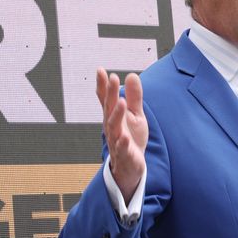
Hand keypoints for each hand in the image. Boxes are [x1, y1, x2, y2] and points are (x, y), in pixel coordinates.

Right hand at [96, 68, 147, 200]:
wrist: (131, 167)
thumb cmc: (131, 139)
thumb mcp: (136, 115)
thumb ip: (134, 97)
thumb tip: (131, 75)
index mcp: (114, 116)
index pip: (106, 99)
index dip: (103, 85)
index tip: (101, 71)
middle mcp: (112, 127)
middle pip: (110, 109)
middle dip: (111, 94)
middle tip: (113, 78)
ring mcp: (117, 141)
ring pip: (114, 127)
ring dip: (117, 115)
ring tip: (121, 102)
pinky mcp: (125, 155)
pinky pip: (122, 149)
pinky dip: (122, 143)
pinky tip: (124, 137)